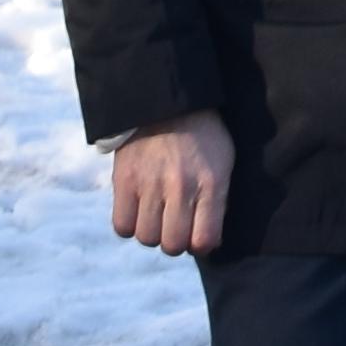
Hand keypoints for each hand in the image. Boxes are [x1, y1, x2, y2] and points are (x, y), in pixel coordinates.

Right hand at [110, 111, 234, 256]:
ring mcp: (150, 183)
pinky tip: (138, 210)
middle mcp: (181, 186)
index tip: (198, 235)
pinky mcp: (124, 180)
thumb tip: (208, 237)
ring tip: (156, 214)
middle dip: (175, 241)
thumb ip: (218, 198)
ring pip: (146, 238)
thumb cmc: (202, 135)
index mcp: (211, 182)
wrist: (165, 100)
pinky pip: (122, 226)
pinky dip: (129, 224)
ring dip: (152, 232)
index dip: (201, 244)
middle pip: (173, 245)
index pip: (205, 240)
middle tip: (175, 225)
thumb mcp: (223, 161)